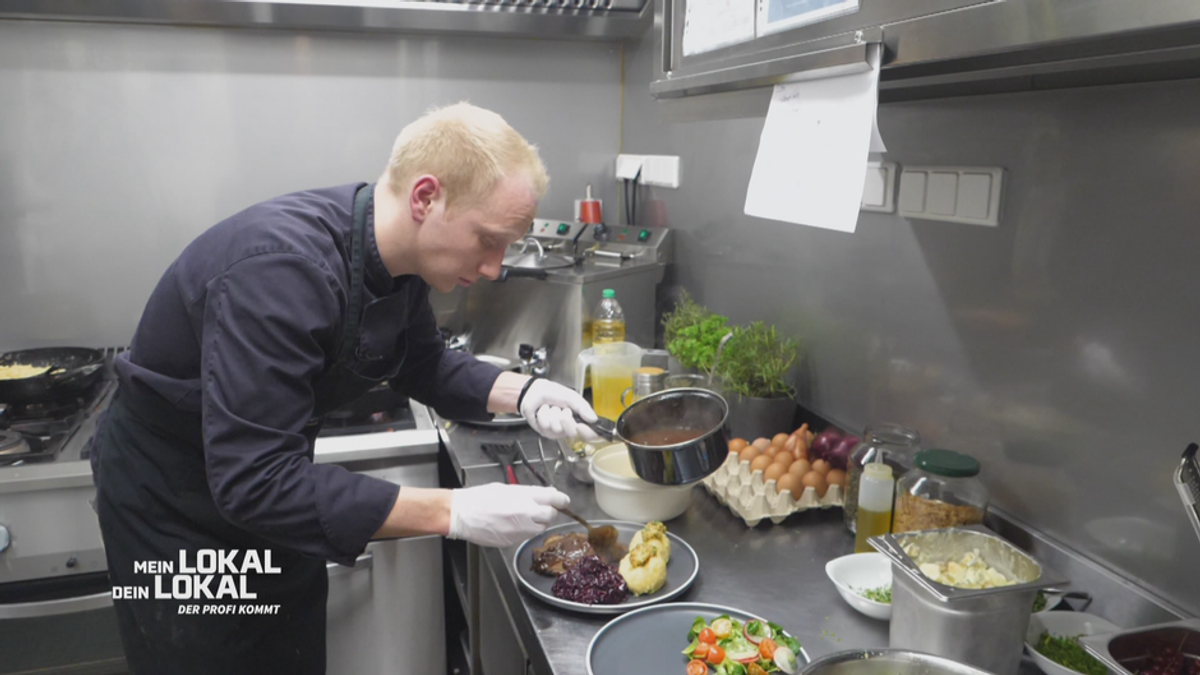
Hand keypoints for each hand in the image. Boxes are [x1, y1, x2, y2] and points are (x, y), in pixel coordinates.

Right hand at [447, 484, 569, 547]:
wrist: (462, 515)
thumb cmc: (480, 498)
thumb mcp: (507, 488)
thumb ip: (529, 492)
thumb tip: (547, 494)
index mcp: (524, 497)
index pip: (554, 499)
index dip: (562, 500)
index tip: (564, 501)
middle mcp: (525, 514)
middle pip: (551, 516)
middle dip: (549, 512)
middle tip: (542, 508)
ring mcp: (519, 530)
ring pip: (540, 528)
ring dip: (538, 522)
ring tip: (524, 516)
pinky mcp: (512, 541)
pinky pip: (526, 536)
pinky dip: (524, 530)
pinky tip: (512, 524)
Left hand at [518, 379, 601, 441]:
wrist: (535, 391)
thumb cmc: (553, 393)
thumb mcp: (571, 396)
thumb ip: (582, 407)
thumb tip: (593, 419)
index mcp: (579, 419)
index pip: (589, 433)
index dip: (587, 432)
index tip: (581, 426)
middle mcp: (569, 427)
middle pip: (573, 433)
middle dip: (566, 419)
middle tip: (563, 410)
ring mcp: (557, 431)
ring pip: (557, 428)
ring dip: (553, 414)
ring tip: (551, 407)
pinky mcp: (545, 432)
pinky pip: (545, 426)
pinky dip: (543, 414)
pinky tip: (543, 410)